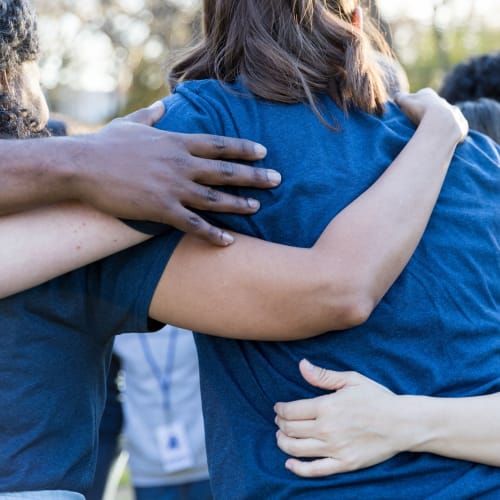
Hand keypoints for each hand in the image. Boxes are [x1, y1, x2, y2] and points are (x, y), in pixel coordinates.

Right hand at [70, 101, 281, 245]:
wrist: (82, 166)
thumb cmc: (105, 145)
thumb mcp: (130, 124)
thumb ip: (150, 116)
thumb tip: (160, 106)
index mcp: (176, 142)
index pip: (219, 144)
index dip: (244, 148)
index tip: (264, 152)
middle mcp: (181, 164)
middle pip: (226, 171)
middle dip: (254, 176)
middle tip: (277, 180)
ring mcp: (173, 187)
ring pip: (215, 198)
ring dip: (239, 204)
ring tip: (258, 208)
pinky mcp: (161, 209)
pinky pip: (193, 224)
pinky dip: (212, 234)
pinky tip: (228, 241)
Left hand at [274, 359, 402, 476]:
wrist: (402, 423)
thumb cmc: (376, 398)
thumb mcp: (351, 380)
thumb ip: (323, 375)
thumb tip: (301, 365)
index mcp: (326, 406)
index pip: (291, 410)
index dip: (280, 409)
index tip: (278, 407)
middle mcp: (326, 429)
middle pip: (291, 429)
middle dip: (280, 424)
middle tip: (280, 420)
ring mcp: (334, 448)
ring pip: (296, 449)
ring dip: (283, 442)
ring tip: (281, 437)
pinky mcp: (343, 464)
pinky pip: (314, 470)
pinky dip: (298, 468)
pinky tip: (290, 463)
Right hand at [395, 89, 467, 143]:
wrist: (441, 123)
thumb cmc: (420, 111)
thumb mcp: (404, 102)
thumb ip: (399, 97)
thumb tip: (397, 98)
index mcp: (428, 94)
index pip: (419, 97)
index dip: (413, 104)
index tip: (409, 113)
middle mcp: (443, 101)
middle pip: (433, 107)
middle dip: (427, 114)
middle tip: (419, 125)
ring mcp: (454, 112)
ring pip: (445, 118)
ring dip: (439, 124)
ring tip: (430, 134)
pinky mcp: (461, 125)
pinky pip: (454, 129)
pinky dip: (448, 134)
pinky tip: (442, 140)